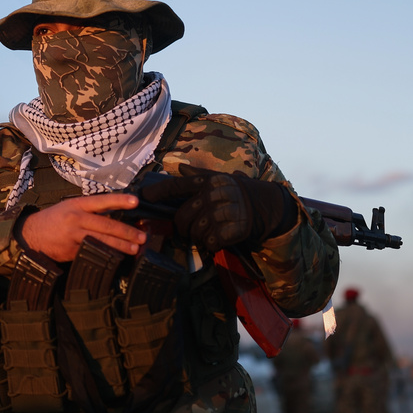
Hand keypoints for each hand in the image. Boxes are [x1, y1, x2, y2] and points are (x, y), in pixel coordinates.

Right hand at [19, 193, 146, 261]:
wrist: (31, 235)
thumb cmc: (54, 219)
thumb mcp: (69, 207)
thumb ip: (90, 210)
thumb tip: (115, 214)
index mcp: (76, 205)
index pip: (102, 201)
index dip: (119, 201)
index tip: (135, 201)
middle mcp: (76, 219)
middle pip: (106, 225)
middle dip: (126, 232)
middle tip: (141, 236)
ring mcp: (73, 236)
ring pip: (101, 241)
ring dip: (120, 246)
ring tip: (135, 248)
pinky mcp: (71, 251)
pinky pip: (92, 253)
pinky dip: (106, 255)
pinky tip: (117, 258)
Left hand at [139, 167, 294, 250]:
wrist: (269, 206)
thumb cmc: (241, 192)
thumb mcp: (221, 179)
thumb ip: (200, 176)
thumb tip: (181, 168)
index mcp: (207, 182)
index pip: (176, 186)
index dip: (157, 193)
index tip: (142, 197)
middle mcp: (212, 195)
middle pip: (182, 217)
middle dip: (182, 227)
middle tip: (190, 229)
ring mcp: (222, 213)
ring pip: (195, 232)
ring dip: (198, 237)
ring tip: (209, 232)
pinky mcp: (232, 229)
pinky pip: (210, 243)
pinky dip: (212, 244)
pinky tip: (218, 239)